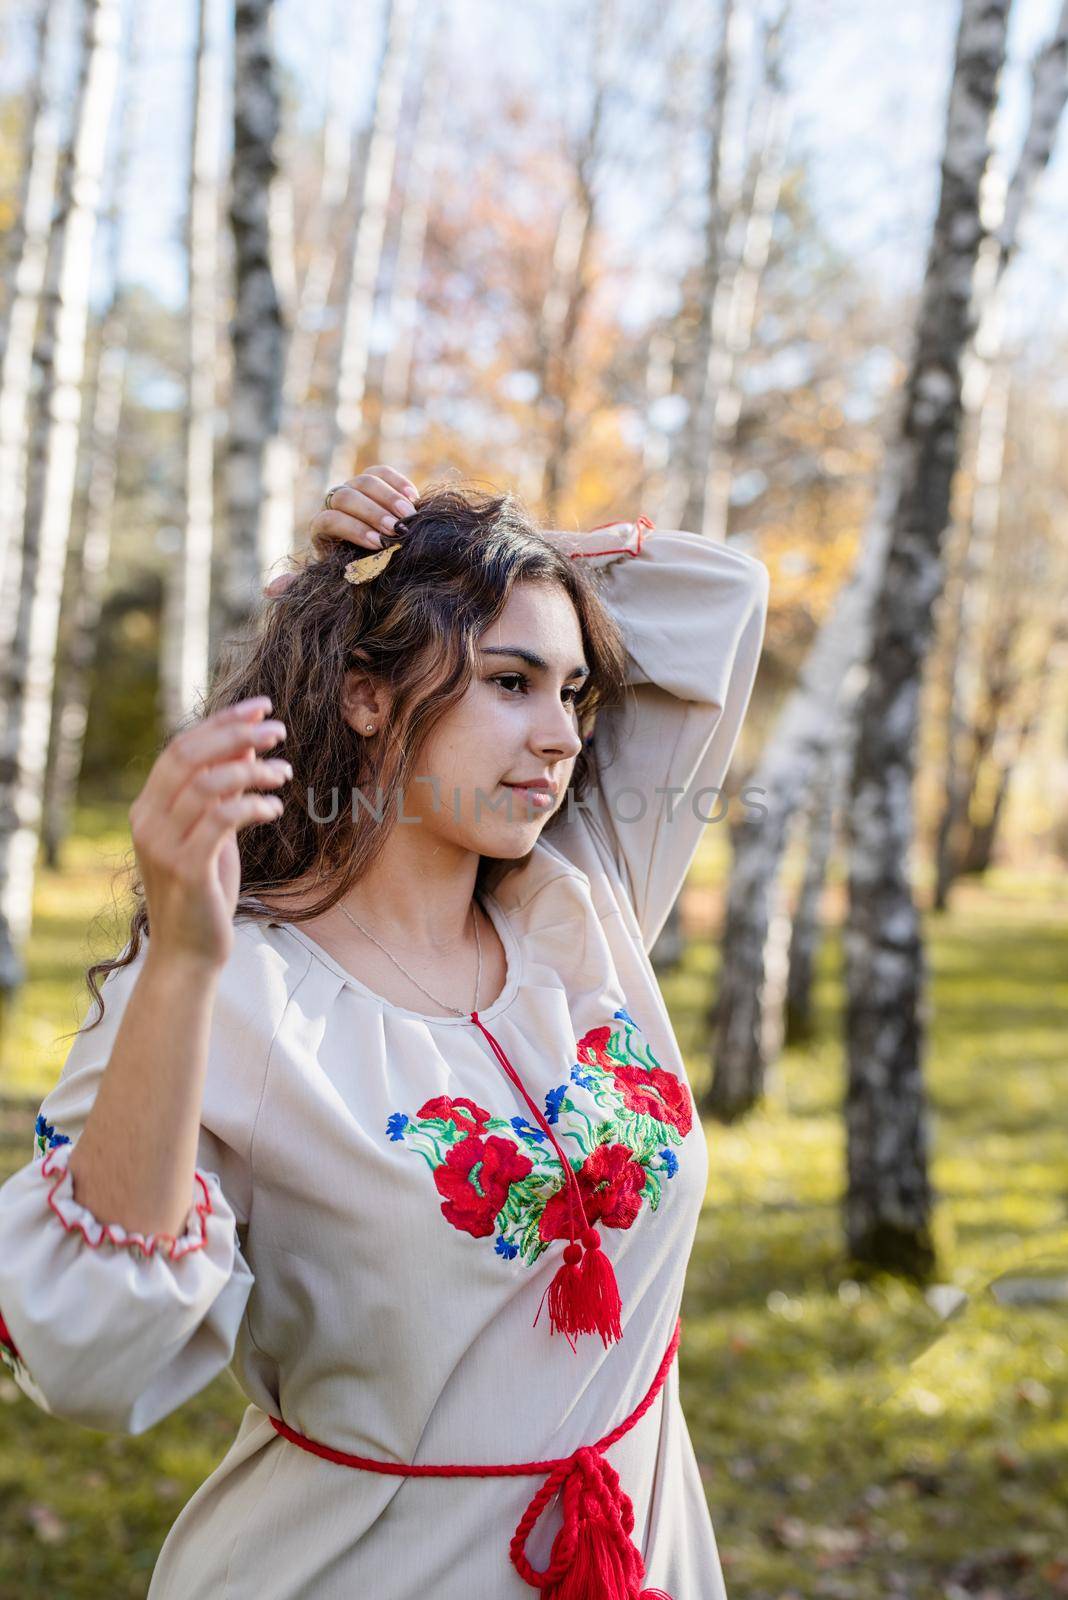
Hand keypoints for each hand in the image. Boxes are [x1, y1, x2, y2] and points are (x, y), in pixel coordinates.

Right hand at [129, 699, 289, 970]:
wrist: (189, 952)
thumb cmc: (204, 890)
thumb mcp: (212, 832)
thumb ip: (221, 790)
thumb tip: (246, 743)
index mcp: (148, 807)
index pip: (181, 747)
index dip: (222, 722)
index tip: (262, 706)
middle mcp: (147, 821)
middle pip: (189, 755)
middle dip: (237, 735)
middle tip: (279, 730)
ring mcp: (162, 844)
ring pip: (207, 784)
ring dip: (252, 771)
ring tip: (284, 773)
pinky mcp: (186, 868)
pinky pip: (222, 819)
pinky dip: (253, 805)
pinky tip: (275, 808)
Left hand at [264, 465, 418, 597]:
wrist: (382, 557)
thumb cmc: (356, 575)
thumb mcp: (333, 581)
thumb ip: (303, 584)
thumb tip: (270, 591)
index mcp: (322, 527)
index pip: (330, 519)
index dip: (354, 529)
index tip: (378, 546)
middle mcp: (335, 503)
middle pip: (347, 497)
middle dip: (373, 514)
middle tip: (397, 531)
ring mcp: (355, 489)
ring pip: (365, 481)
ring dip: (389, 499)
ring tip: (409, 517)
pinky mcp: (376, 480)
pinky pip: (383, 472)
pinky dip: (398, 482)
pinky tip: (415, 498)